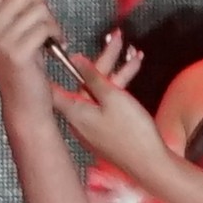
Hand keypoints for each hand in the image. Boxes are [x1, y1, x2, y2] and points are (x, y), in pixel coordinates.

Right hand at [0, 0, 75, 106]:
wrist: (24, 102)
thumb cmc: (23, 67)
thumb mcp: (11, 34)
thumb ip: (11, 10)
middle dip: (42, 4)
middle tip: (45, 23)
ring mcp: (0, 39)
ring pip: (39, 8)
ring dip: (52, 22)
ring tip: (50, 38)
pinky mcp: (17, 51)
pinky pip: (45, 26)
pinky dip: (57, 34)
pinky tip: (55, 45)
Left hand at [42, 31, 171, 181]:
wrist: (151, 164)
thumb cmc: (132, 132)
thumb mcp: (113, 98)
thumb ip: (93, 77)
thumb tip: (74, 60)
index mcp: (75, 111)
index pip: (54, 86)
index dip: (52, 68)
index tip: (51, 50)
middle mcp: (80, 119)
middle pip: (86, 83)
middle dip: (104, 60)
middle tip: (117, 38)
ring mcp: (94, 126)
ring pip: (101, 92)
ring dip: (118, 72)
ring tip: (134, 53)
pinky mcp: (107, 131)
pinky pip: (108, 103)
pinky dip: (120, 88)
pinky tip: (135, 73)